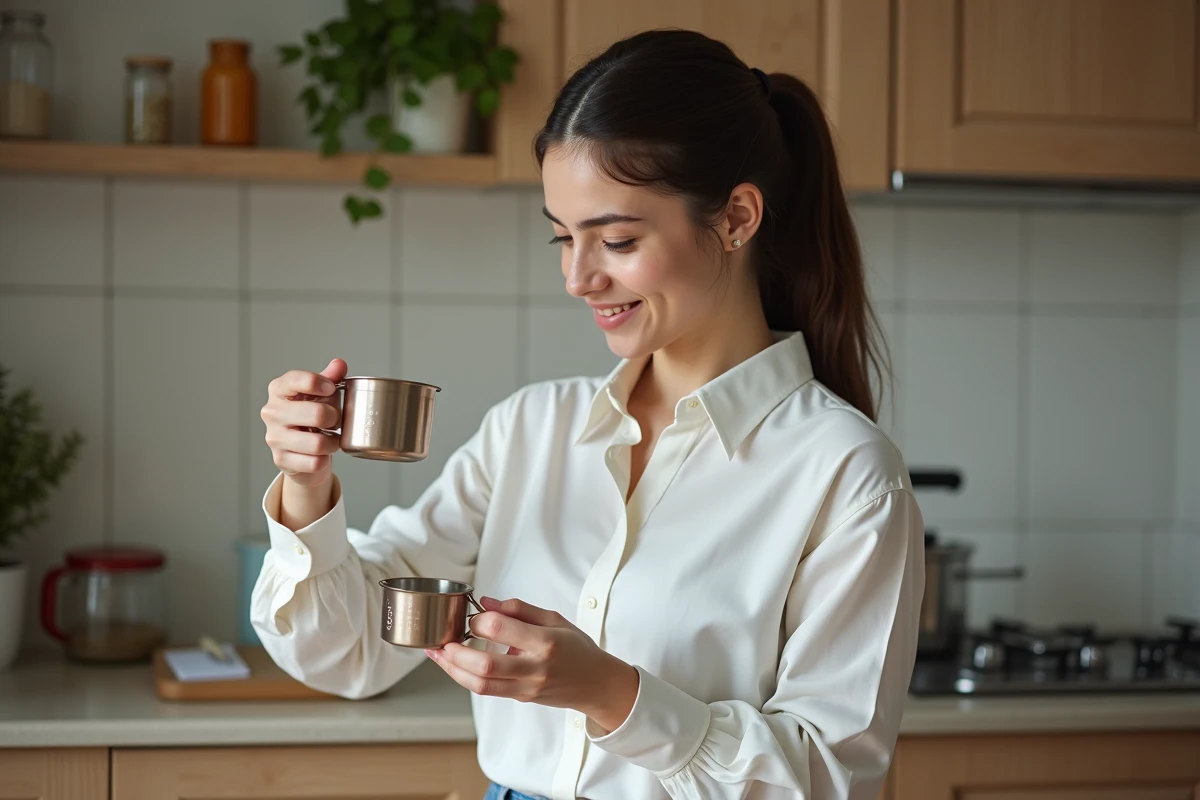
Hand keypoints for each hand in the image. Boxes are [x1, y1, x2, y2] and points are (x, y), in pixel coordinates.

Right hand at [261, 358, 347, 488]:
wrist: (300, 451)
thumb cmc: (310, 417)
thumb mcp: (320, 394)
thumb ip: (330, 377)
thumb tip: (339, 364)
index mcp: (279, 389)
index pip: (296, 379)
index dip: (319, 383)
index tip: (332, 389)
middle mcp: (272, 412)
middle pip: (317, 413)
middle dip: (335, 418)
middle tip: (335, 421)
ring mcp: (274, 437)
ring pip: (318, 442)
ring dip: (332, 442)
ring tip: (331, 439)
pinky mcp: (281, 460)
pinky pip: (314, 462)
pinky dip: (324, 460)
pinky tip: (321, 455)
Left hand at [426, 597, 639, 733]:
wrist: (596, 685)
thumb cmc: (578, 649)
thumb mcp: (556, 619)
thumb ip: (520, 609)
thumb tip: (487, 603)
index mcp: (546, 642)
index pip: (503, 629)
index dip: (480, 620)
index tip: (474, 615)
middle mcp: (535, 668)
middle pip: (486, 665)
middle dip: (456, 653)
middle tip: (444, 640)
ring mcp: (526, 687)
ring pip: (481, 684)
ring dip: (453, 669)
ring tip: (438, 654)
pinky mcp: (520, 698)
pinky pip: (486, 691)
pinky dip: (465, 678)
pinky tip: (454, 665)